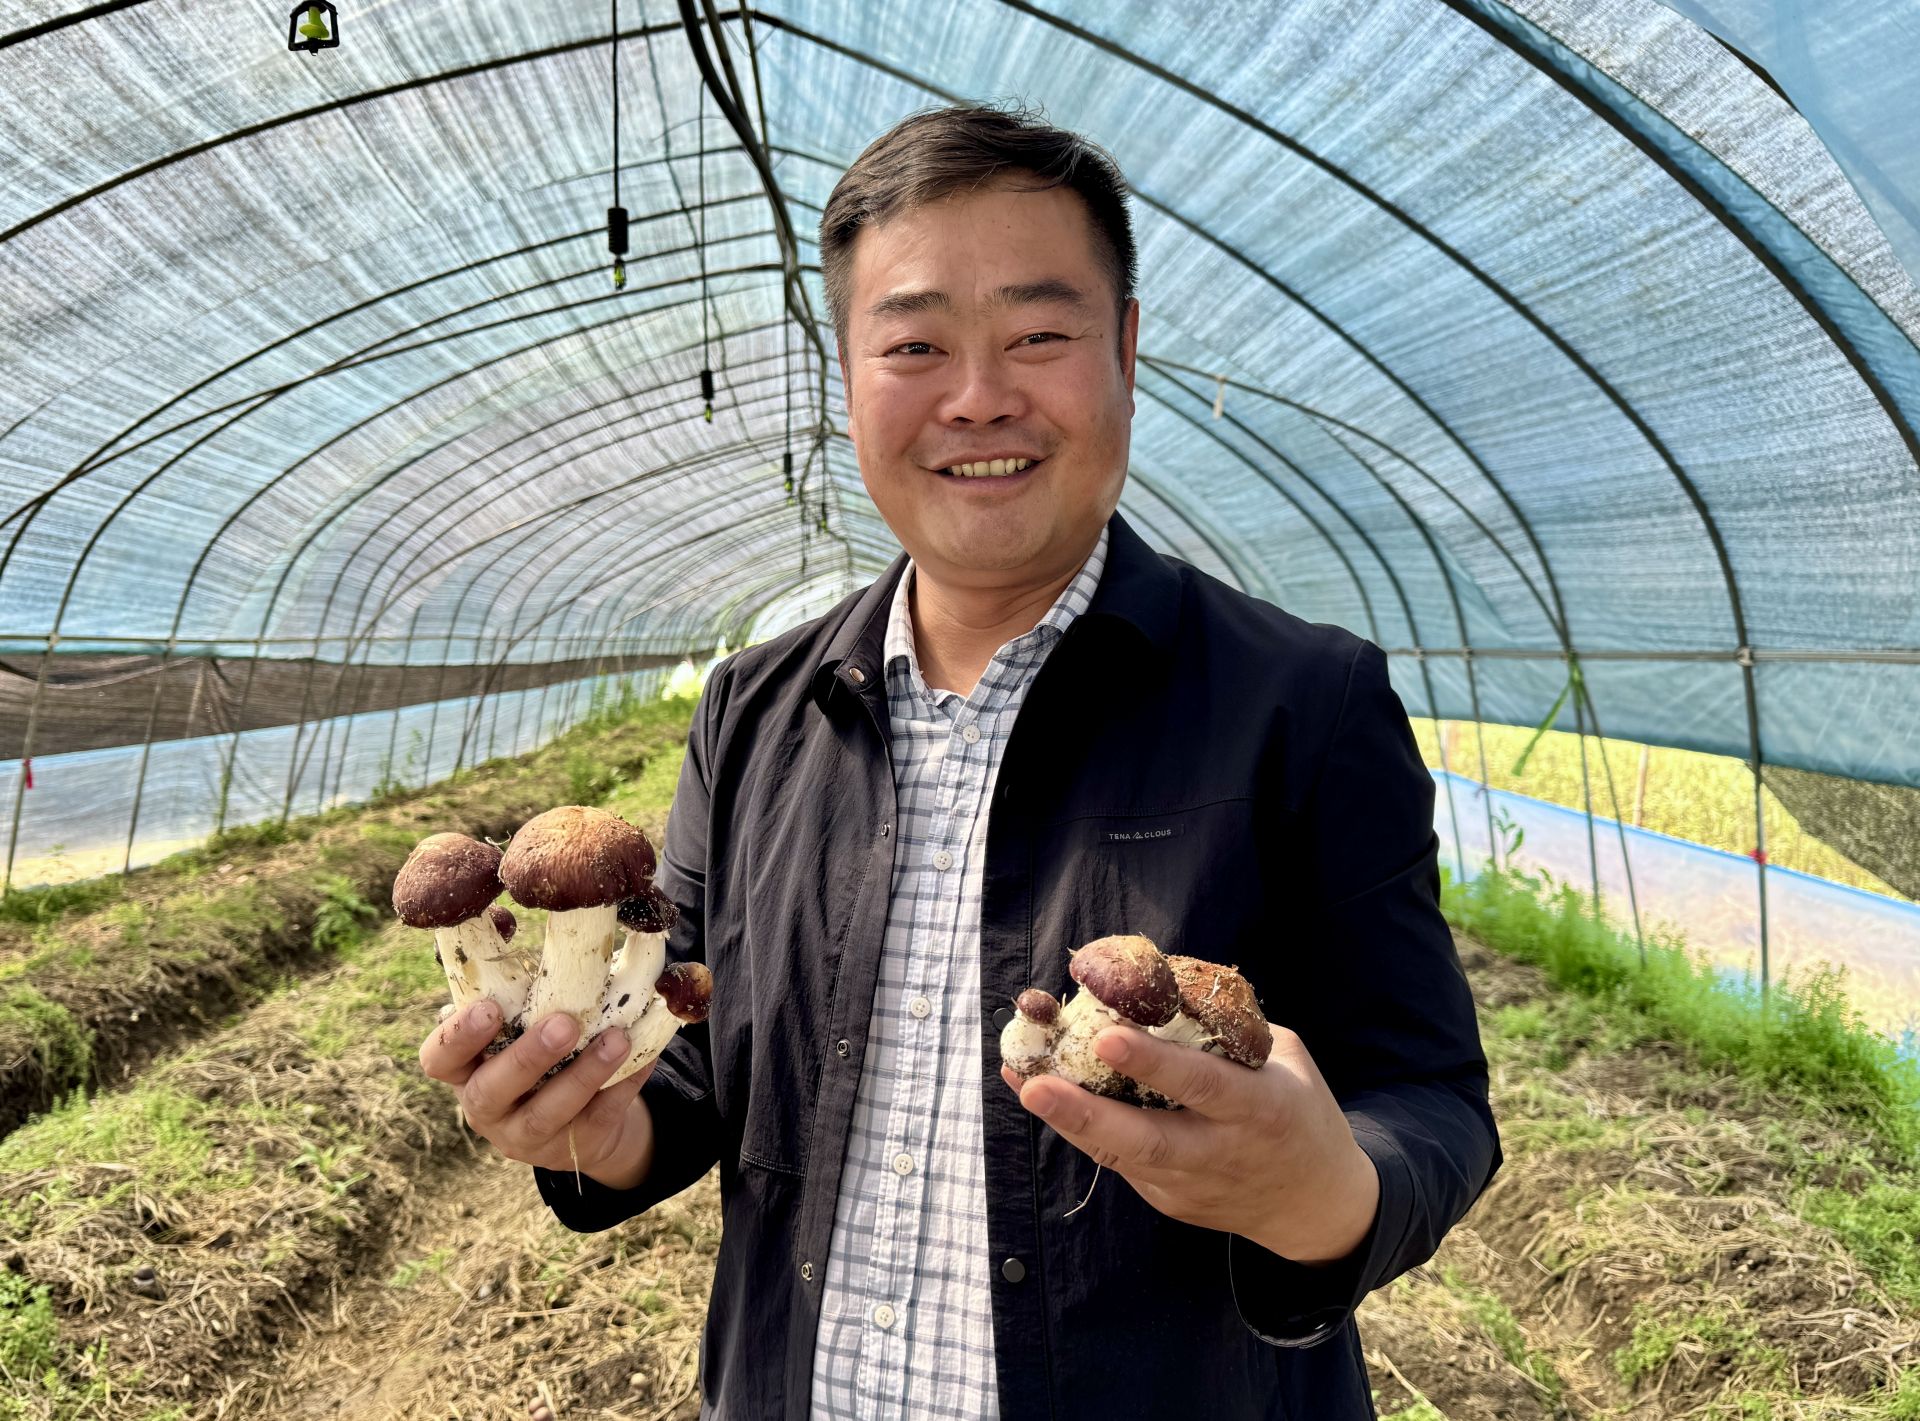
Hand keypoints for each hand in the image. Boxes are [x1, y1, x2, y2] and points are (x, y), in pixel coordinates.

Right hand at [419, 1001, 656, 1183]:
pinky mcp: (572, 1148)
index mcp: (465, 1071)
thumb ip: (516, 991)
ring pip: (547, 1113)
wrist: (580, 1120)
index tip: (489, 1008)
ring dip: (584, 1073)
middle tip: (563, 1024)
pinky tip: (642, 1056)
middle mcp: (487, 1109)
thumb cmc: (540, 1053)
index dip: (457, 1037)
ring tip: (616, 1039)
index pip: (438, 1060)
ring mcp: (527, 1136)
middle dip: (527, 1057)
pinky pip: (598, 1118)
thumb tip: (518, 925)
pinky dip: (623, 1085)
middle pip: (491, 1092)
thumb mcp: (518, 1028)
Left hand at [1000, 1024, 1379, 1264]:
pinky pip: (1118, 1160)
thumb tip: (1165, 981)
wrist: (1316, 1205)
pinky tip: (1043, 1093)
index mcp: (1259, 1108)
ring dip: (1067, 1119)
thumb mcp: (1285, 1059)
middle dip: (1086, 1112)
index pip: (1200, 1084)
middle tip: (1036, 1083)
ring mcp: (1189, 1184)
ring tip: (1023, 1081)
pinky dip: (1079, 1127)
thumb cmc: (1299, 1110)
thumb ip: (1229, 1028)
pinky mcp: (1167, 1199)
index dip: (1152, 1061)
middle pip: (1145, 1140)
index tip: (1106, 1033)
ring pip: (1119, 1155)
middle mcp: (1220, 1151)